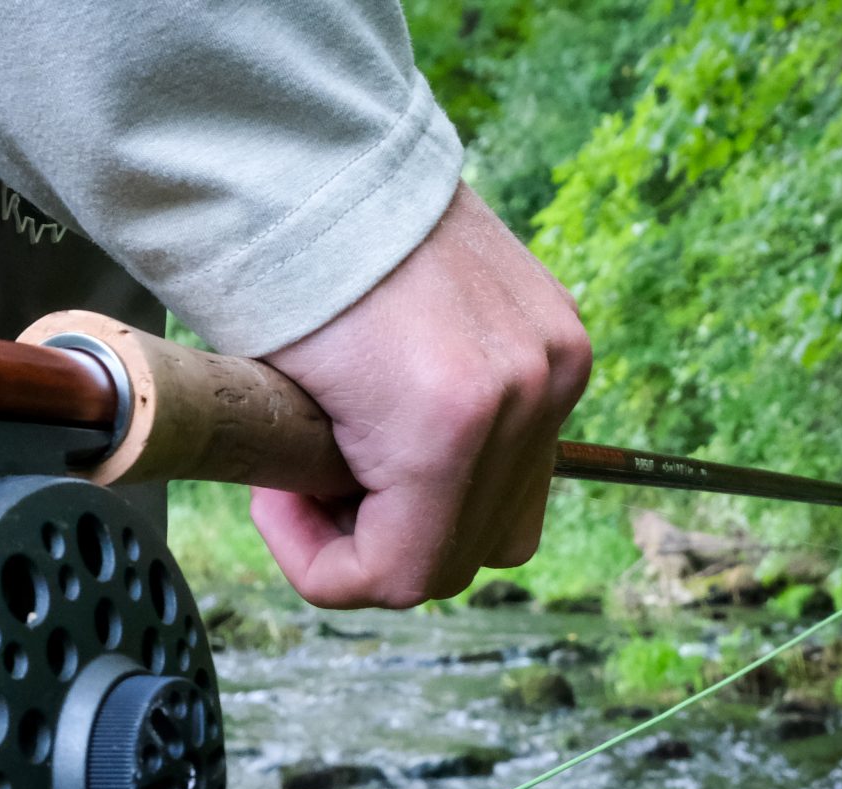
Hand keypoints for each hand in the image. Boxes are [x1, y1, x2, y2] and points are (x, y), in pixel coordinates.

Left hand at [249, 185, 591, 608]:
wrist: (317, 158)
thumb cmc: (277, 275)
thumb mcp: (283, 414)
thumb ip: (333, 496)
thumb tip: (353, 539)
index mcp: (445, 426)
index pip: (406, 576)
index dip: (327, 568)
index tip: (277, 505)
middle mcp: (522, 401)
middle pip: (465, 558)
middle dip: (381, 543)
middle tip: (316, 488)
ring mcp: (554, 367)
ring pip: (510, 516)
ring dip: (435, 510)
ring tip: (370, 457)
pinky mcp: (565, 339)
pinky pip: (530, 448)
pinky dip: (472, 456)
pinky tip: (411, 413)